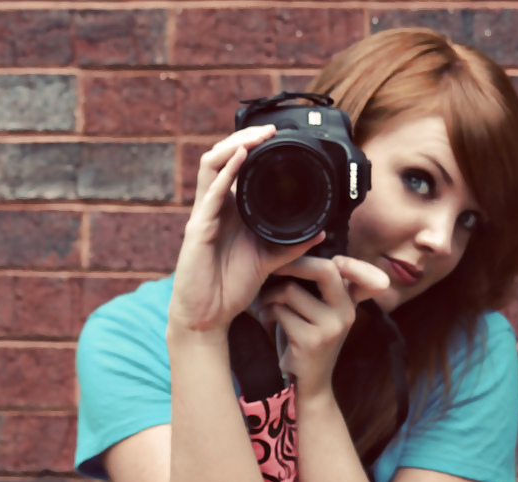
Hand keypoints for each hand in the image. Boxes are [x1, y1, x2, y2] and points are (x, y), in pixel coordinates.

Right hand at [167, 125, 323, 339]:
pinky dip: (225, 173)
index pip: (236, 167)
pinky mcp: (197, 230)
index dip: (252, 148)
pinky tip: (239, 158)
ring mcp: (204, 215)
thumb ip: (292, 245)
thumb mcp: (269, 261)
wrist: (209, 316)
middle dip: (243, 138)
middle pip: (221, 157)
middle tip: (269, 129)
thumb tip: (320, 232)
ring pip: (211, 166)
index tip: (277, 137)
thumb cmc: (231, 288)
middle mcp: (214, 207)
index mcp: (230, 211)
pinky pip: (210, 194)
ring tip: (255, 137)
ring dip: (233, 146)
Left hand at [256, 255, 388, 398]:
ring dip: (269, 296)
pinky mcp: (311, 340)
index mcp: (350, 302)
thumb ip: (320, 285)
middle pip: (325, 269)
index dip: (349, 261)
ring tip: (264, 306)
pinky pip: (280, 311)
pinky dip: (267, 313)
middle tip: (274, 266)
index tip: (329, 259)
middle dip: (294, 263)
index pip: (359, 272)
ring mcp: (331, 327)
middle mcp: (346, 312)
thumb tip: (298, 247)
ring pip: (291, 291)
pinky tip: (265, 320)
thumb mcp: (320, 311)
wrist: (309, 383)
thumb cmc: (306, 340)